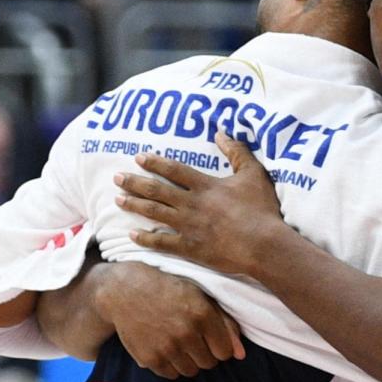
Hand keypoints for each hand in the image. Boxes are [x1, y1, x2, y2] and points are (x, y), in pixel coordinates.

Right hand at [94, 261, 245, 378]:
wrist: (125, 290)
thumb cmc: (168, 290)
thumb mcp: (200, 297)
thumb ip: (225, 324)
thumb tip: (241, 355)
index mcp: (203, 314)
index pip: (225, 352)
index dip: (220, 346)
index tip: (210, 338)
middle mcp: (186, 332)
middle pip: (209, 363)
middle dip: (205, 354)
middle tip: (192, 338)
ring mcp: (167, 347)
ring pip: (191, 371)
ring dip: (188, 360)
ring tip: (178, 342)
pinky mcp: (150, 358)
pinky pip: (171, 374)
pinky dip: (171, 365)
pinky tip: (165, 347)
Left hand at [114, 132, 287, 275]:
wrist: (264, 245)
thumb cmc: (262, 209)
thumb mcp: (254, 174)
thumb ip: (237, 152)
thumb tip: (221, 133)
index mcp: (206, 186)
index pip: (174, 170)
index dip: (155, 163)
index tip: (138, 157)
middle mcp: (192, 204)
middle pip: (157, 190)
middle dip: (135, 182)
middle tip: (117, 177)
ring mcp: (188, 227)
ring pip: (154, 213)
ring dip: (134, 205)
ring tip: (117, 199)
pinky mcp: (191, 248)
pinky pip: (162, 242)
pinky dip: (146, 238)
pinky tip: (132, 235)